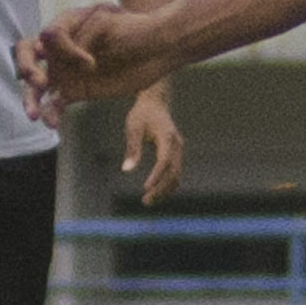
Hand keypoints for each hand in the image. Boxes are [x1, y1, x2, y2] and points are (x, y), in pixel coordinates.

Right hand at [20, 4, 179, 116]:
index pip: (47, 37)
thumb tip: (65, 56)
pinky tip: (51, 124)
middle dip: (27, 68)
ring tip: (34, 114)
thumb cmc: (133, 27)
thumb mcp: (106, 18)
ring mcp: (66, 71)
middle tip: (40, 82)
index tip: (91, 63)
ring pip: (36, 86)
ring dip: (30, 98)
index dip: (65, 51)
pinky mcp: (76, 91)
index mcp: (65, 25)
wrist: (156, 49)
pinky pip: (55, 104)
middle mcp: (60, 48)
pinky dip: (50, 114)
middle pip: (27, 56)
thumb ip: (81, 34)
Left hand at [121, 87, 185, 205]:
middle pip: (173, 172)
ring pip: (176, 175)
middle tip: (145, 201)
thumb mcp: (133, 128)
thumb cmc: (142, 114)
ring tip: (148, 201)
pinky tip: (155, 193)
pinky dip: (167, 184)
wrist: (155, 102)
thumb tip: (126, 170)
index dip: (156, 176)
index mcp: (167, 137)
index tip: (145, 188)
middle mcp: (177, 145)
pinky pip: (175, 173)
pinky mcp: (176, 154)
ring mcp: (179, 150)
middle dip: (160, 189)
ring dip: (164, 190)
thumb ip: (132, 149)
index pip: (164, 161)